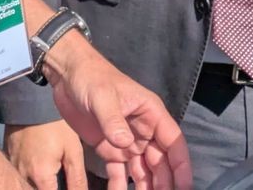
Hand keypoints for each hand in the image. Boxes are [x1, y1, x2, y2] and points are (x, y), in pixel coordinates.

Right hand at [5, 121, 86, 189]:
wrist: (31, 98)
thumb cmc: (55, 123)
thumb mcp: (73, 150)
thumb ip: (77, 180)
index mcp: (40, 176)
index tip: (65, 184)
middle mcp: (22, 175)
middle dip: (49, 187)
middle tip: (57, 175)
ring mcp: (12, 166)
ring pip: (25, 185)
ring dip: (38, 183)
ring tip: (51, 171)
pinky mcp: (7, 158)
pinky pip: (17, 175)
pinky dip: (28, 176)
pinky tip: (39, 164)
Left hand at [43, 31, 191, 189]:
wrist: (67, 75)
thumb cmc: (91, 78)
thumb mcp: (103, 96)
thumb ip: (113, 120)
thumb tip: (125, 144)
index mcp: (150, 113)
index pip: (173, 141)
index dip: (181, 165)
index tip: (184, 187)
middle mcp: (143, 130)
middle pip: (161, 161)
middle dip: (164, 183)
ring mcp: (127, 141)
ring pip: (143, 171)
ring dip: (146, 188)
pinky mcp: (110, 149)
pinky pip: (119, 174)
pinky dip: (121, 188)